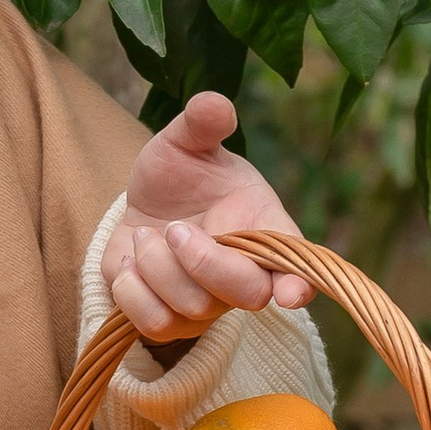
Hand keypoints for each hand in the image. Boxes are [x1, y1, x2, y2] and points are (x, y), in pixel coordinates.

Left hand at [101, 94, 311, 342]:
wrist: (147, 205)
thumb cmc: (182, 174)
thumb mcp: (187, 141)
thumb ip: (202, 123)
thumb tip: (214, 104)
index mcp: (265, 229)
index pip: (296, 265)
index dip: (298, 283)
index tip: (289, 293)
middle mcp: (245, 275)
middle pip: (244, 295)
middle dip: (202, 261)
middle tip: (176, 227)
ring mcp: (208, 305)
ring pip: (191, 309)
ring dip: (157, 266)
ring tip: (149, 236)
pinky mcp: (168, 320)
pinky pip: (153, 325)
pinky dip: (132, 289)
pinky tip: (133, 262)